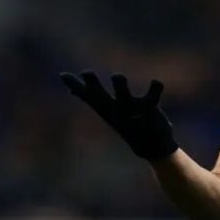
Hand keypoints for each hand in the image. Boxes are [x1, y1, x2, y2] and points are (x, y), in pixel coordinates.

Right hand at [60, 71, 178, 159]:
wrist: (152, 147)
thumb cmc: (127, 124)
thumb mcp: (107, 113)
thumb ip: (92, 99)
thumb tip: (73, 90)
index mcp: (106, 109)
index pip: (87, 96)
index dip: (76, 86)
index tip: (63, 75)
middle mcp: (116, 110)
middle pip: (100, 97)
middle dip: (93, 85)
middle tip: (86, 73)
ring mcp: (132, 110)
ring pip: (123, 94)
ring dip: (119, 83)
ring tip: (116, 77)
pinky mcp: (150, 110)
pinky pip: (153, 96)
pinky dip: (155, 87)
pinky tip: (155, 83)